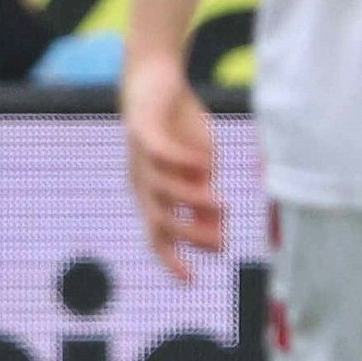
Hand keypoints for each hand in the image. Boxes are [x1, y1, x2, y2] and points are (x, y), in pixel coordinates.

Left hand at [121, 55, 223, 281]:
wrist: (156, 79)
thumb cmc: (178, 127)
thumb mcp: (200, 168)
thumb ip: (205, 197)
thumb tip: (216, 234)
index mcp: (153, 196)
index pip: (157, 237)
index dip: (171, 259)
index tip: (191, 281)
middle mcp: (141, 183)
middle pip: (158, 221)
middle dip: (188, 235)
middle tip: (220, 242)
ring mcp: (139, 158)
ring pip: (161, 190)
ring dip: (192, 200)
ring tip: (222, 204)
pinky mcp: (142, 130)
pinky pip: (161, 153)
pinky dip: (183, 161)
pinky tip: (207, 165)